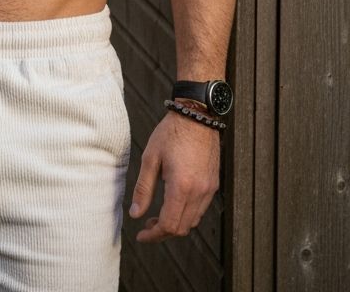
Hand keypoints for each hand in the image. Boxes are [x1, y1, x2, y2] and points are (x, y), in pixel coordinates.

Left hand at [128, 111, 219, 241]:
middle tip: (147, 226)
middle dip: (162, 233)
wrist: (197, 116)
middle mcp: (198, 192)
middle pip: (181, 228)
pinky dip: (186, 214)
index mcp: (181, 186)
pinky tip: (174, 204)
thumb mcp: (150, 158)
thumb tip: (136, 213)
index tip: (141, 235)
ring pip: (192, 221)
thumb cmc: (171, 133)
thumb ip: (143, 188)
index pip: (168, 225)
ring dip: (175, 224)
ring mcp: (208, 189)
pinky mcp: (213, 184)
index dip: (153, 235)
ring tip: (158, 216)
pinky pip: (200, 209)